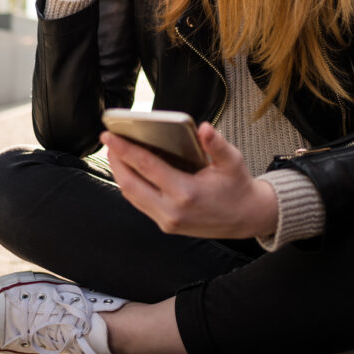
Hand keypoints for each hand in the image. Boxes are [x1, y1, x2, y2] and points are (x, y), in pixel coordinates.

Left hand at [100, 122, 278, 238]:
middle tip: (107, 140)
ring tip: (115, 151)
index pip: (146, 167)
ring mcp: (167, 221)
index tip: (109, 135)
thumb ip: (216, 144)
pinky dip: (130, 185)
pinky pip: (140, 203)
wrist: (246, 218)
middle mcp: (172, 211)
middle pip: (130, 184)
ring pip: (132, 196)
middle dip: (115, 160)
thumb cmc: (237, 186)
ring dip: (120, 173)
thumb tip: (203, 128)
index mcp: (186, 193)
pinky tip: (129, 169)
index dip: (125, 149)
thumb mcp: (232, 161)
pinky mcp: (166, 226)